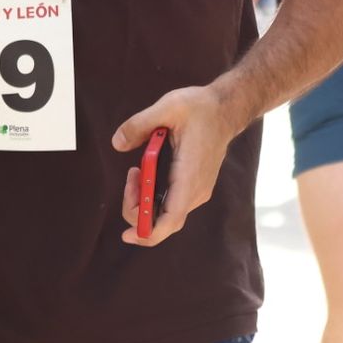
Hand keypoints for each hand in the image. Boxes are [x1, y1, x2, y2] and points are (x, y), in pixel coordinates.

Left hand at [112, 85, 241, 246]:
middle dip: (136, 207)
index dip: (148, 233)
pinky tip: (146, 173)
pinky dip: (152, 195)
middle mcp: (195, 191)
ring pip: (165, 213)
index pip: (170, 219)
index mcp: (189, 176)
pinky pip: (170, 203)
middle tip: (130, 173)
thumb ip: (139, 124)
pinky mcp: (194, 187)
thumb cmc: (200, 108)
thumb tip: (117, 143)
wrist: (225, 109)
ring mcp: (197, 191)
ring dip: (143, 199)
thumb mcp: (167, 107)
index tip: (127, 234)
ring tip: (136, 170)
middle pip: (162, 220)